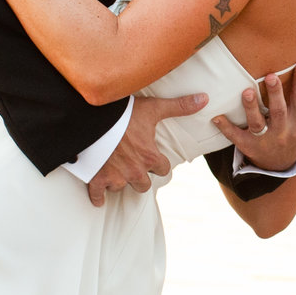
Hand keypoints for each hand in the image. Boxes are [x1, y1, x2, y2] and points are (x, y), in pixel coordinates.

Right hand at [86, 91, 207, 206]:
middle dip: (140, 176)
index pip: (163, 170)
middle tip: (133, 165)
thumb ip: (179, 106)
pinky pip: (99, 195)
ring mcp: (115, 177)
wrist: (91, 118)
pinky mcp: (97, 178)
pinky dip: (98, 195)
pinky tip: (99, 195)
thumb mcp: (153, 108)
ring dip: (119, 181)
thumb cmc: (124, 113)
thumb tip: (204, 99)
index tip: (152, 158)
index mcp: (149, 157)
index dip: (158, 163)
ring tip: (114, 168)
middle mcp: (135, 171)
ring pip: (121, 188)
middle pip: (144, 185)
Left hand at [212, 61, 295, 170]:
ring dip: (251, 108)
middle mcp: (283, 132)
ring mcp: (264, 140)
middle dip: (276, 95)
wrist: (280, 165)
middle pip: (279, 112)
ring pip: (257, 124)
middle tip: (271, 76)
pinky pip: (236, 137)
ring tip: (246, 92)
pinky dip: (226, 128)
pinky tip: (216, 117)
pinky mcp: (248, 146)